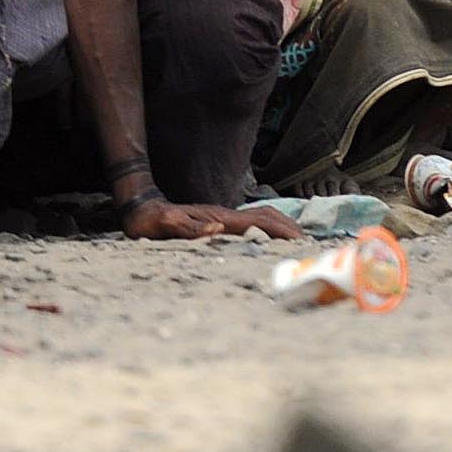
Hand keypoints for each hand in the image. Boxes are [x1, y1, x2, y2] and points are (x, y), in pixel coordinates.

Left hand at [121, 195, 305, 243]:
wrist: (142, 207)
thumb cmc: (153, 220)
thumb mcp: (166, 225)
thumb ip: (190, 228)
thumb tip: (217, 228)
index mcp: (219, 218)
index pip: (259, 221)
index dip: (281, 231)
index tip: (300, 242)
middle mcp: (226, 215)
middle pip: (267, 215)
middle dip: (290, 228)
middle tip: (309, 244)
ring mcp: (224, 216)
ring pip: (263, 216)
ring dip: (283, 226)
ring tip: (300, 241)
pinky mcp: (220, 220)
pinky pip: (253, 222)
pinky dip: (271, 228)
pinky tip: (274, 238)